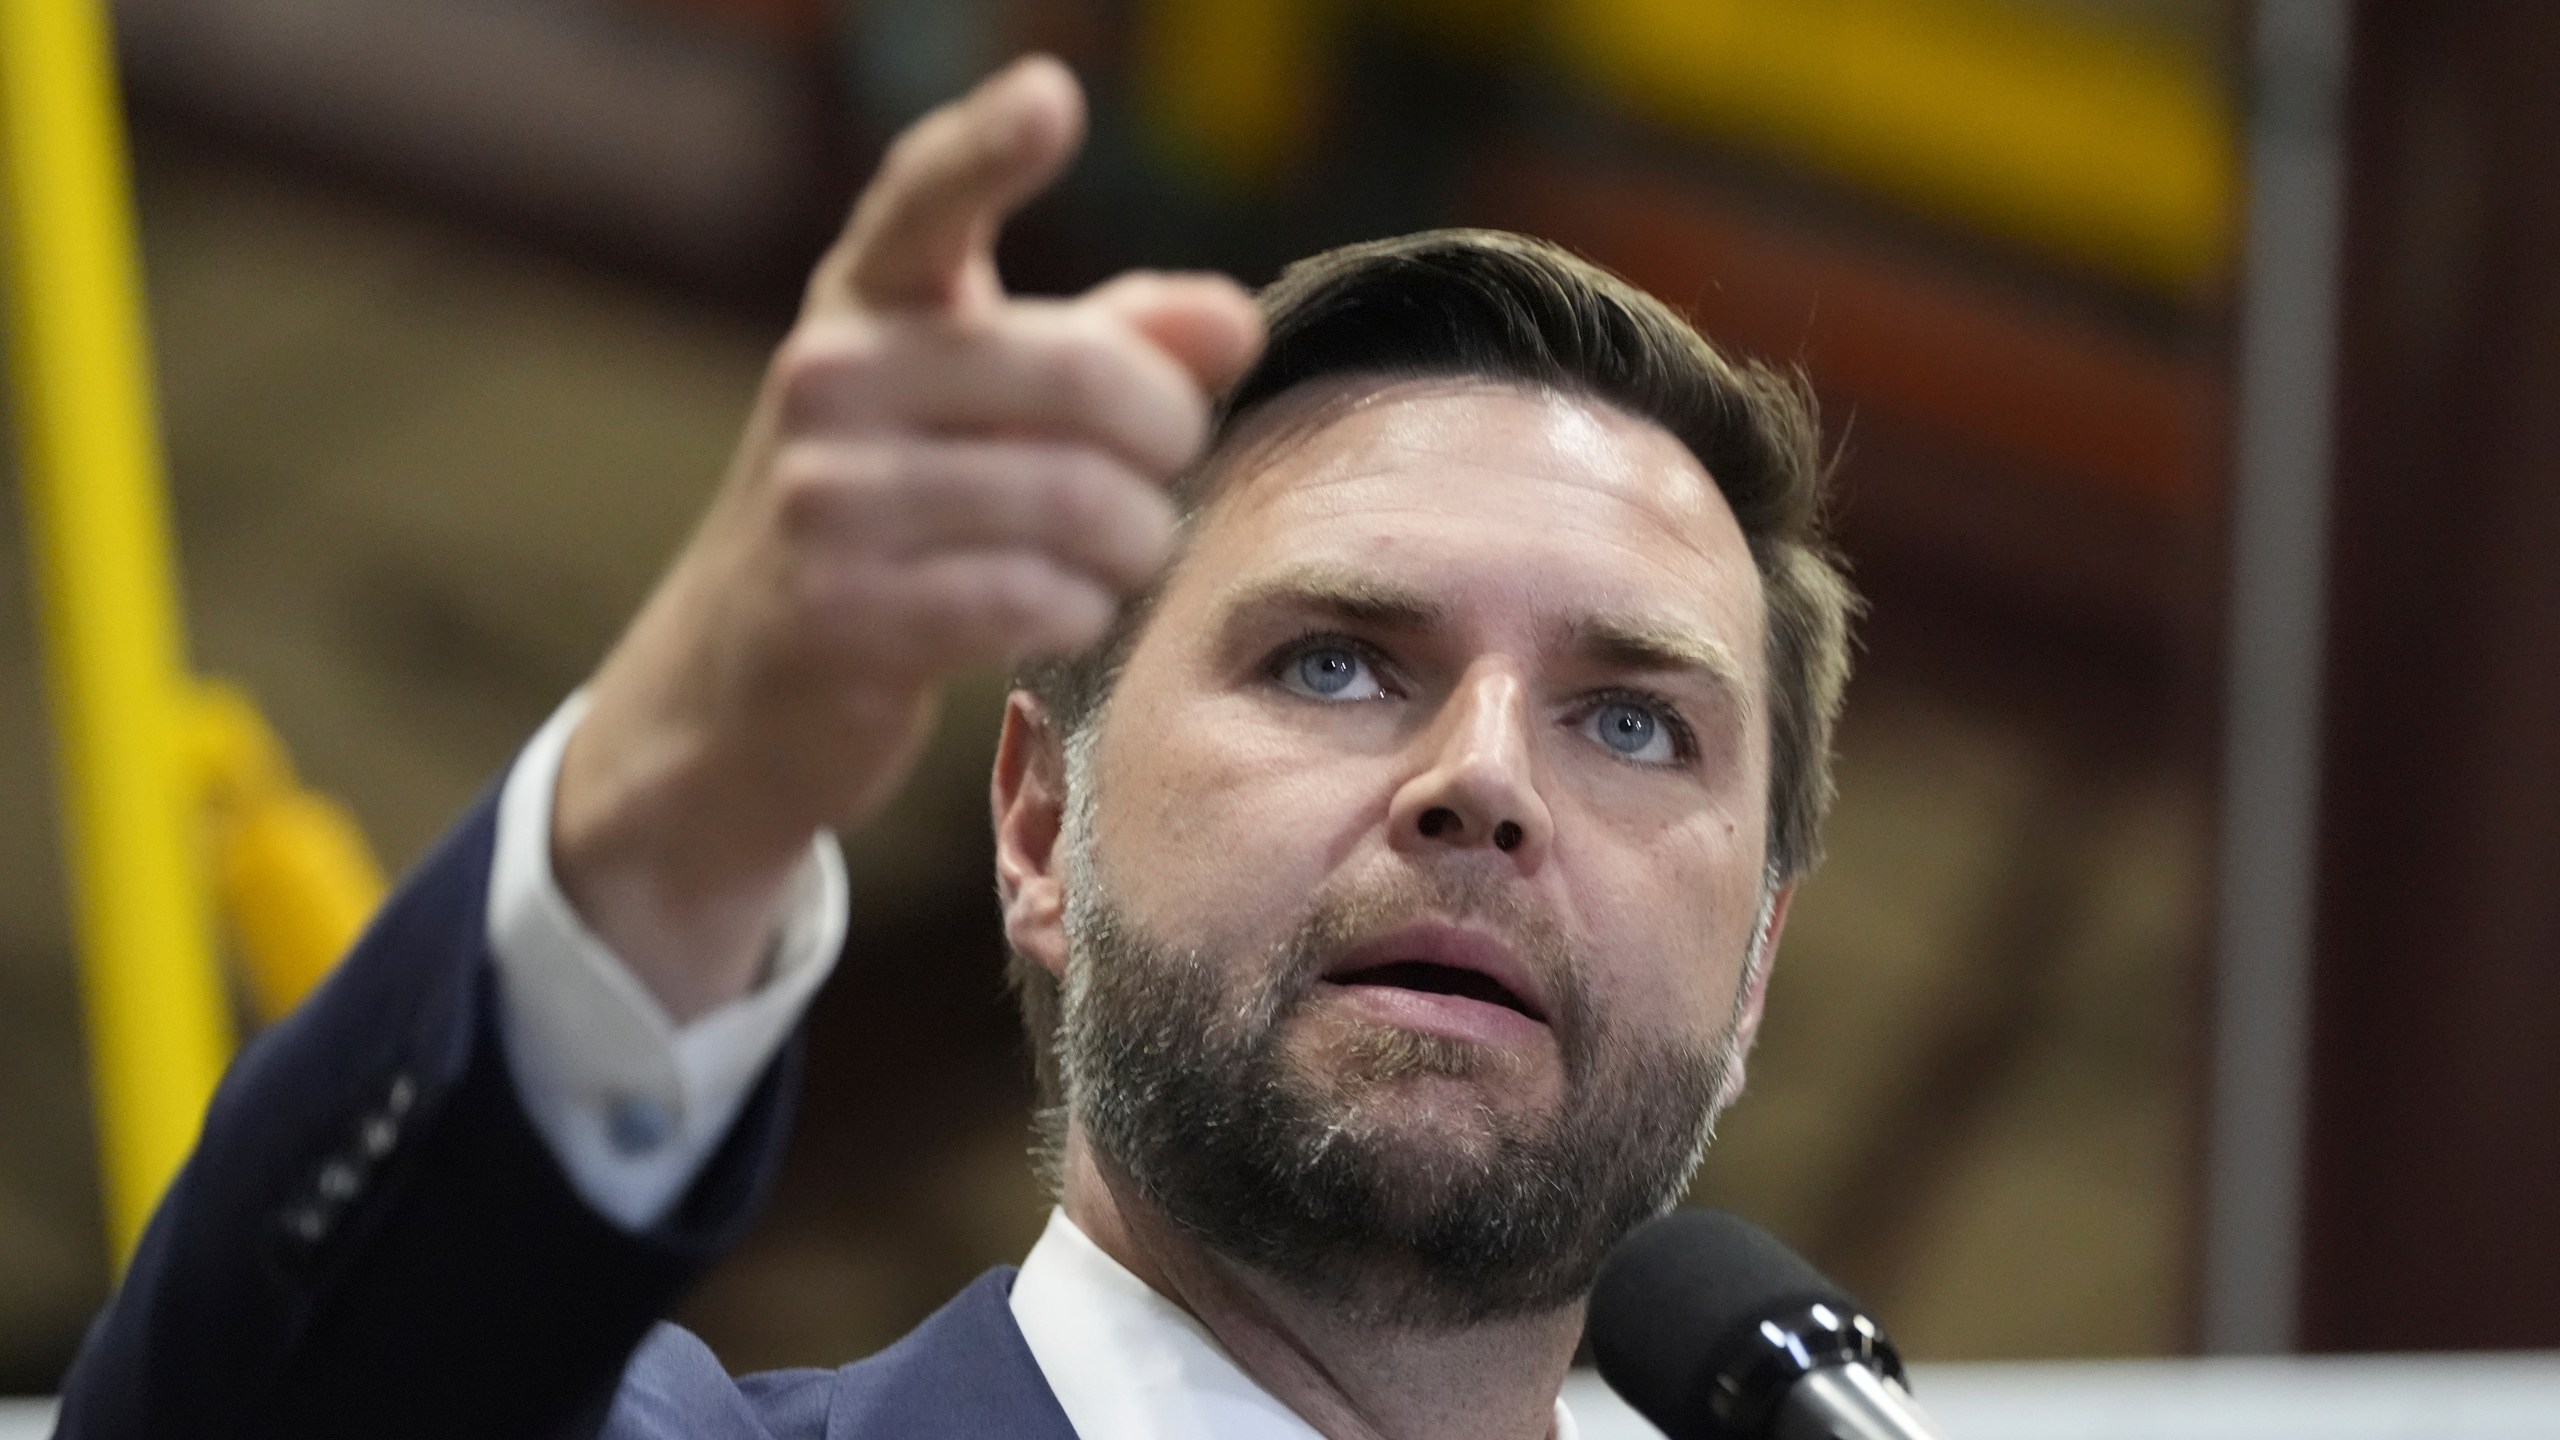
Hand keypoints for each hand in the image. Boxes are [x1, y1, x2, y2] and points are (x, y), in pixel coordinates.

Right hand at [551, 57, 1263, 1022]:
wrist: (741, 684)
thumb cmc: (900, 513)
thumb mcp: (987, 407)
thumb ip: (1120, 345)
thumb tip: (1232, 324)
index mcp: (871, 299)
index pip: (928, 199)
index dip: (992, 147)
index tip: (1052, 98)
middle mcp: (830, 375)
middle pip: (1088, 378)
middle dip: (1169, 437)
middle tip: (1165, 472)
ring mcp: (822, 496)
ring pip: (1082, 505)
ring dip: (1134, 545)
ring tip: (1110, 556)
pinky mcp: (838, 611)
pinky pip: (1040, 601)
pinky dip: (1079, 616)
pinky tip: (1051, 614)